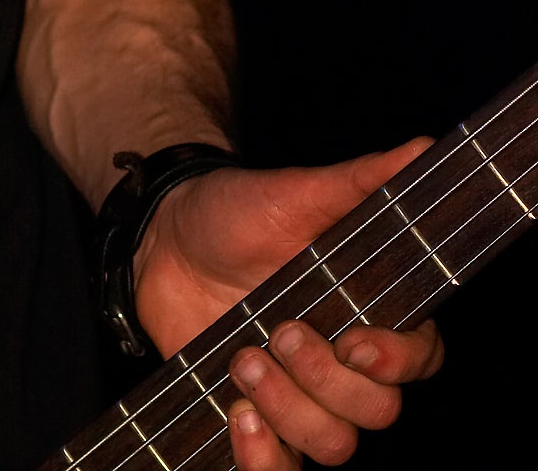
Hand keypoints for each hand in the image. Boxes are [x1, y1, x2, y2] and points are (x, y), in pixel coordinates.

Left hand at [133, 140, 444, 466]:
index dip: (399, 362)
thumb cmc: (238, 212)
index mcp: (368, 308)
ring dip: (290, 410)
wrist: (165, 239)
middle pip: (376, 412)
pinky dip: (262, 459)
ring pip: (333, 445)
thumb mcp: (297, 192)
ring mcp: (300, 398)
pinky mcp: (257, 423)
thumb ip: (361, 180)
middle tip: (280, 330)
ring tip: (244, 356)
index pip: (419, 358)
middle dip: (327, 379)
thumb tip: (423, 149)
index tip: (357, 341)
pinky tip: (237, 414)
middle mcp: (342, 361)